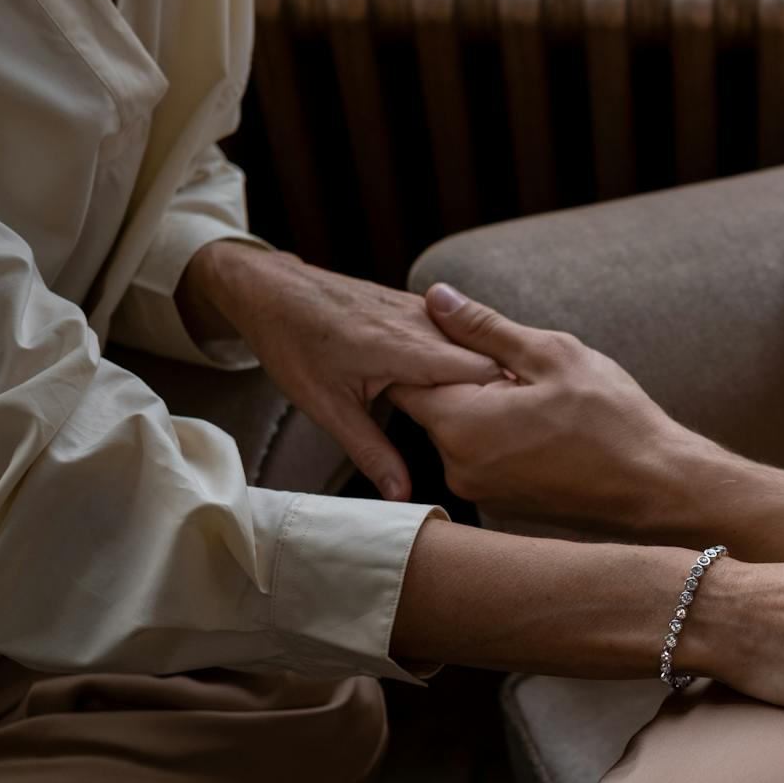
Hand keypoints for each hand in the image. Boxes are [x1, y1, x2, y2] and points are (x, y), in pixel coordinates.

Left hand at [177, 242, 499, 500]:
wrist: (270, 288)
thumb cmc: (293, 343)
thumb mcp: (328, 407)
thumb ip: (371, 451)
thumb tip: (401, 494)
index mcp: (408, 349)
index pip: (483, 372)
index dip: (503, 403)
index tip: (512, 433)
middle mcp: (423, 324)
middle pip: (488, 360)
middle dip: (501, 393)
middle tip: (510, 430)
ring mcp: (422, 310)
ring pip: (475, 345)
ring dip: (486, 376)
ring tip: (497, 411)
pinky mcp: (416, 306)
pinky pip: (456, 335)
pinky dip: (466, 358)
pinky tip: (466, 386)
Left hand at [390, 284, 701, 527]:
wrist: (656, 488)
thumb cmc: (612, 420)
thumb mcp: (550, 355)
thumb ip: (484, 328)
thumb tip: (436, 297)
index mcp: (461, 425)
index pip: (408, 379)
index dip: (434, 349)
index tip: (475, 339)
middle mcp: (457, 467)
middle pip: (434, 406)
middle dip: (465, 379)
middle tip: (522, 368)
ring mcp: (479, 491)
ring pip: (462, 431)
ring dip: (488, 407)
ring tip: (542, 400)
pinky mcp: (500, 504)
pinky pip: (484, 456)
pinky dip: (503, 436)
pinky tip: (548, 428)